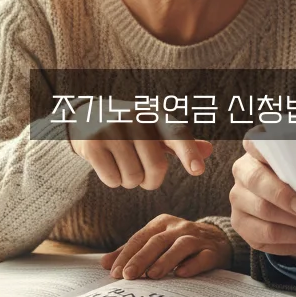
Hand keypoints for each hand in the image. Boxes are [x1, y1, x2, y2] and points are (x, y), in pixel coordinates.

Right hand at [68, 102, 212, 189]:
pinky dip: (113, 181)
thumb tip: (209, 150)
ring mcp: (112, 129)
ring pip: (133, 177)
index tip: (198, 170)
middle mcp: (135, 118)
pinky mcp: (92, 143)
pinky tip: (108, 167)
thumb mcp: (155, 130)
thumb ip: (180, 142)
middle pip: (156, 166)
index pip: (177, 134)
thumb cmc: (130, 129)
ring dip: (130, 182)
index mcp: (155, 115)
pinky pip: (112, 179)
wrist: (86, 117)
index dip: (188, 152)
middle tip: (144, 177)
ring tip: (124, 167)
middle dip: (151, 181)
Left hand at [101, 215, 232, 279]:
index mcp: (162, 223)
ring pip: (180, 246)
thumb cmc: (179, 243)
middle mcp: (179, 227)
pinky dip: (192, 265)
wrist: (218, 241)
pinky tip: (181, 274)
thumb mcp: (156, 242)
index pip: (140, 238)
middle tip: (128, 276)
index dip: (126, 254)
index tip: (115, 272)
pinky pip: (202, 257)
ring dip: (165, 261)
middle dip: (141, 259)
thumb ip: (132, 252)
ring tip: (152, 275)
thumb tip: (105, 264)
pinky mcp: (212, 251)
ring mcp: (197, 238)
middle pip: (157, 241)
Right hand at [229, 138, 295, 259]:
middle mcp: (242, 171)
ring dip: (294, 221)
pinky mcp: (240, 224)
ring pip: (263, 210)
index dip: (267, 146)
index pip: (256, 142)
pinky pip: (266, 234)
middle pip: (257, 180)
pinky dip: (291, 237)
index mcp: (256, 151)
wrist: (292, 213)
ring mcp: (238, 199)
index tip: (287, 154)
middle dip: (284, 195)